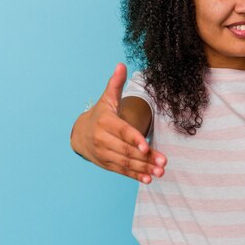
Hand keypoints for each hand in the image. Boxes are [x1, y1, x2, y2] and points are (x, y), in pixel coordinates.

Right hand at [70, 63, 166, 183]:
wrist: (80, 133)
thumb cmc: (100, 114)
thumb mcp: (107, 98)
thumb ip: (116, 84)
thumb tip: (121, 65)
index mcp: (105, 122)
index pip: (122, 131)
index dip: (134, 140)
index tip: (146, 147)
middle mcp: (102, 139)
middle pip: (127, 150)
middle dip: (145, 157)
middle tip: (163, 162)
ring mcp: (103, 153)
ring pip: (125, 162)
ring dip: (144, 168)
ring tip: (160, 172)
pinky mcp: (106, 164)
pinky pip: (122, 171)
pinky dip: (135, 175)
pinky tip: (149, 179)